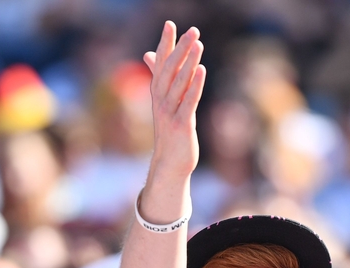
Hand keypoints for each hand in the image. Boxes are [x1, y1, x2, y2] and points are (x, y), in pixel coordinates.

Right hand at [142, 22, 205, 176]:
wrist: (170, 162)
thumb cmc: (170, 131)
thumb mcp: (164, 102)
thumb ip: (159, 77)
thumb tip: (148, 54)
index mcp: (158, 93)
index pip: (160, 63)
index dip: (165, 44)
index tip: (170, 24)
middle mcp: (160, 99)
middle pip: (170, 69)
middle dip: (180, 48)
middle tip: (192, 30)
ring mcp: (169, 112)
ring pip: (179, 82)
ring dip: (189, 62)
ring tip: (198, 43)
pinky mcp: (181, 124)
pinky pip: (188, 101)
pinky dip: (195, 85)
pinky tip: (201, 70)